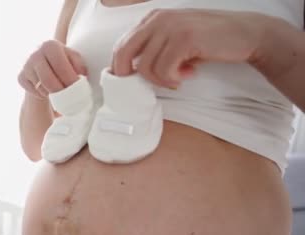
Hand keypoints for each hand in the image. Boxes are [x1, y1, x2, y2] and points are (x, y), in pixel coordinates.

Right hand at [18, 39, 87, 98]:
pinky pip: (34, 92)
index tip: (77, 88)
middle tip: (70, 96)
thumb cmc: (61, 59)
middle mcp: (35, 54)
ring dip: (53, 93)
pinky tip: (48, 89)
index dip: (70, 79)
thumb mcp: (72, 57)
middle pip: (48, 80)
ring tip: (61, 91)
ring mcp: (26, 66)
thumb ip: (79, 64)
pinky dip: (43, 94)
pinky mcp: (20, 77)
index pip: (60, 66)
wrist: (43, 59)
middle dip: (61, 91)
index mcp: (50, 46)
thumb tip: (81, 75)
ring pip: (41, 88)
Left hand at [111, 9, 267, 88]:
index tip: (135, 81)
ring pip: (145, 67)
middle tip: (151, 84)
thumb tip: (128, 72)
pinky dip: (175, 78)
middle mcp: (157, 19)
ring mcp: (170, 27)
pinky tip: (190, 72)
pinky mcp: (184, 39)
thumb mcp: (174, 39)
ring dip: (161, 80)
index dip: (122, 68)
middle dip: (130, 76)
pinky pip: (164, 70)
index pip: (120, 46)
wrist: (246, 34)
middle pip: (123, 54)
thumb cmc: (208, 40)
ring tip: (180, 75)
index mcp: (152, 18)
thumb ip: (153, 49)